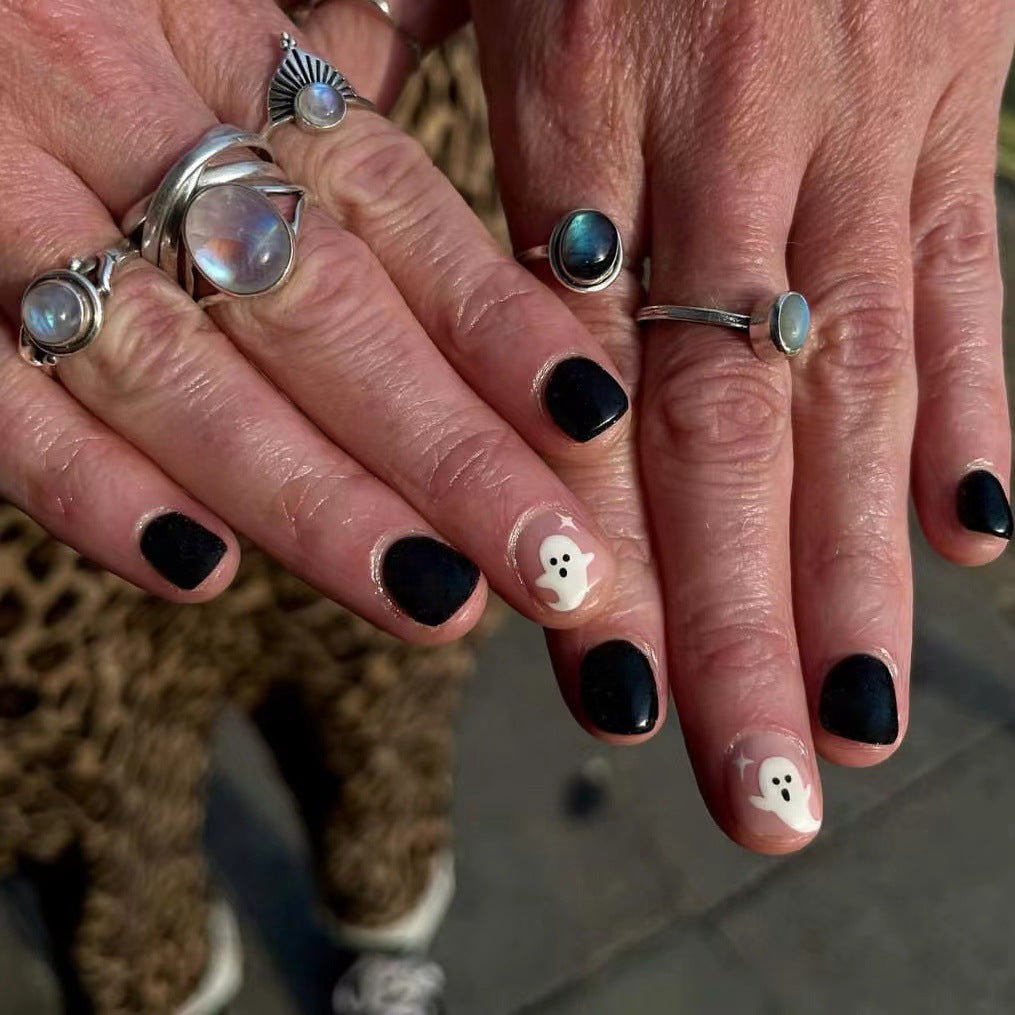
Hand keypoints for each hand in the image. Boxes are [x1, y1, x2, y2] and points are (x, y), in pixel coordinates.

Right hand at [0, 0, 638, 642]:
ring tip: (433, 597)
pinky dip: (91, 488)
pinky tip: (200, 572)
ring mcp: (9, 196)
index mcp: (223, 53)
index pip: (397, 212)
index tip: (592, 428)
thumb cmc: (60, 11)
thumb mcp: (197, 26)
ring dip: (317, 502)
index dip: (501, 327)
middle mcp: (131, 117)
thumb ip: (304, 123)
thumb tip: (434, 244)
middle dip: (448, 454)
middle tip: (552, 563)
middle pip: (325, 312)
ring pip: (185, 373)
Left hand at [470, 0, 1014, 849]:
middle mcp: (732, 131)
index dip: (597, 546)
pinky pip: (971, 283)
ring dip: (858, 578)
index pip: (582, 377)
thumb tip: (305, 214)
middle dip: (746, 628)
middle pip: (730, 433)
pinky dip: (972, 417)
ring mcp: (865, 124)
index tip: (606, 692)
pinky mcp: (959, 102)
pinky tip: (972, 544)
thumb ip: (391, 80)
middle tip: (755, 800)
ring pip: (857, 395)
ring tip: (849, 734)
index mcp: (584, 83)